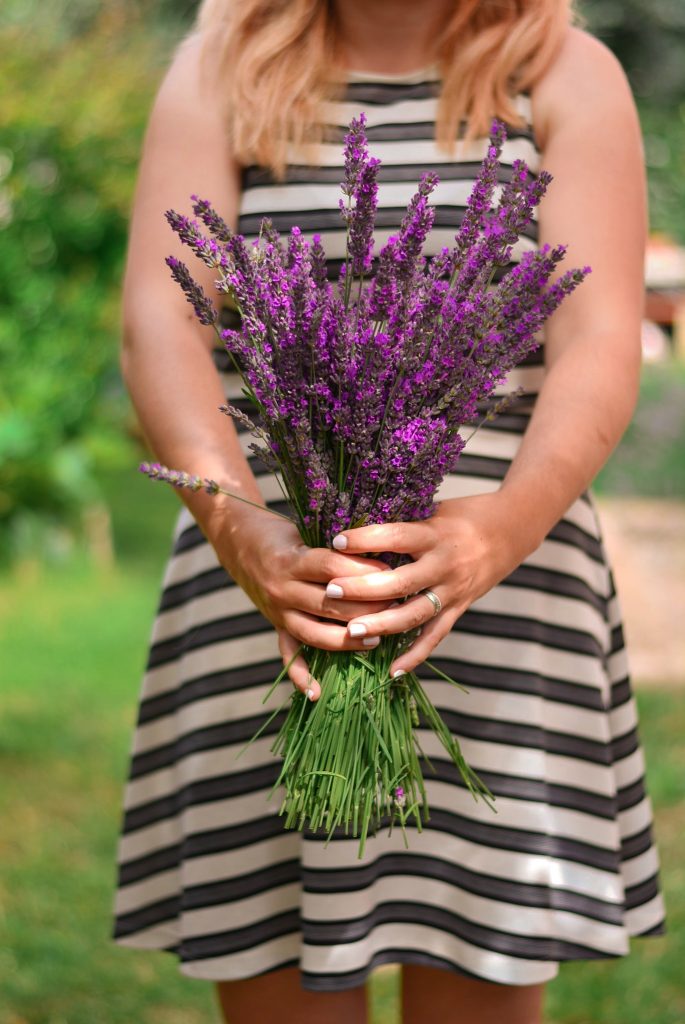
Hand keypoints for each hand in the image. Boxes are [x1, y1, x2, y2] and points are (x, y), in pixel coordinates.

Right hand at [212, 509, 390, 698]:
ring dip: (346, 640)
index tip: (391, 571)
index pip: (333, 568)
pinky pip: (287, 655)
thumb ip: (336, 547)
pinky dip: (300, 676)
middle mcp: (282, 589)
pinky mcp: (275, 626)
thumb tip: (381, 558)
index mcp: (292, 560)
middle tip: (396, 606)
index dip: (364, 571)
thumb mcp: (307, 530)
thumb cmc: (282, 532)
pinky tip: (316, 693)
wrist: (239, 542)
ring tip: (376, 639)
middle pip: (330, 604)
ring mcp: (277, 612)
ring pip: (314, 633)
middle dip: (366, 607)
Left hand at [324, 492, 533, 675]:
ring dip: (382, 624)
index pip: (395, 536)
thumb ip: (402, 520)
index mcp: (435, 534)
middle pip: (401, 581)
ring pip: (415, 614)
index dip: (366, 539)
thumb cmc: (464, 514)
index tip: (336, 540)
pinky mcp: (460, 608)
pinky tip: (391, 671)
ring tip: (351, 631)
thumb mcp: (434, 509)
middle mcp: (444, 565)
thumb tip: (355, 519)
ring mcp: (453, 590)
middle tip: (331, 592)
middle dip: (363, 588)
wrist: (512, 530)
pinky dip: (414, 655)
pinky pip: (435, 636)